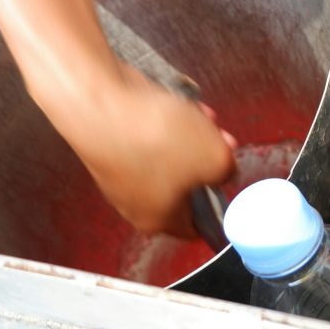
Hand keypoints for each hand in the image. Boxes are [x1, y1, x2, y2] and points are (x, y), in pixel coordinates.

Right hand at [55, 63, 236, 237]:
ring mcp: (120, 170)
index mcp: (158, 219)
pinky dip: (168, 123)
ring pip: (170, 156)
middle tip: (223, 142)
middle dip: (207, 160)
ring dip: (191, 136)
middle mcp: (134, 201)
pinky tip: (181, 105)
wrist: (100, 101)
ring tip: (205, 119)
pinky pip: (149, 136)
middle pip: (185, 185)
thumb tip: (224, 170)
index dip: (217, 208)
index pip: (194, 227)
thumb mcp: (216, 159)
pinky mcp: (112, 141)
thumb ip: (227, 171)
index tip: (229, 186)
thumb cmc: (156, 139)